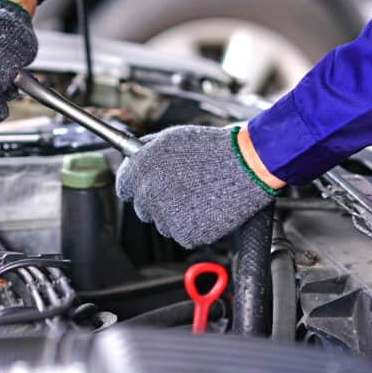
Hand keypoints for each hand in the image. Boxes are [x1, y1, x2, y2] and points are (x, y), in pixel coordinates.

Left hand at [115, 125, 280, 247]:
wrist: (247, 166)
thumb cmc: (214, 149)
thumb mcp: (173, 137)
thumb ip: (146, 149)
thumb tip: (132, 156)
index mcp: (142, 167)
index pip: (124, 185)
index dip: (136, 185)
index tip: (146, 185)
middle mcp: (150, 192)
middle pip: (142, 207)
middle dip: (157, 201)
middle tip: (181, 190)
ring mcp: (166, 215)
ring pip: (162, 223)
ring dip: (175, 215)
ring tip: (199, 196)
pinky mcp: (185, 233)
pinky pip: (181, 234)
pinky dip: (193, 227)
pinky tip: (207, 208)